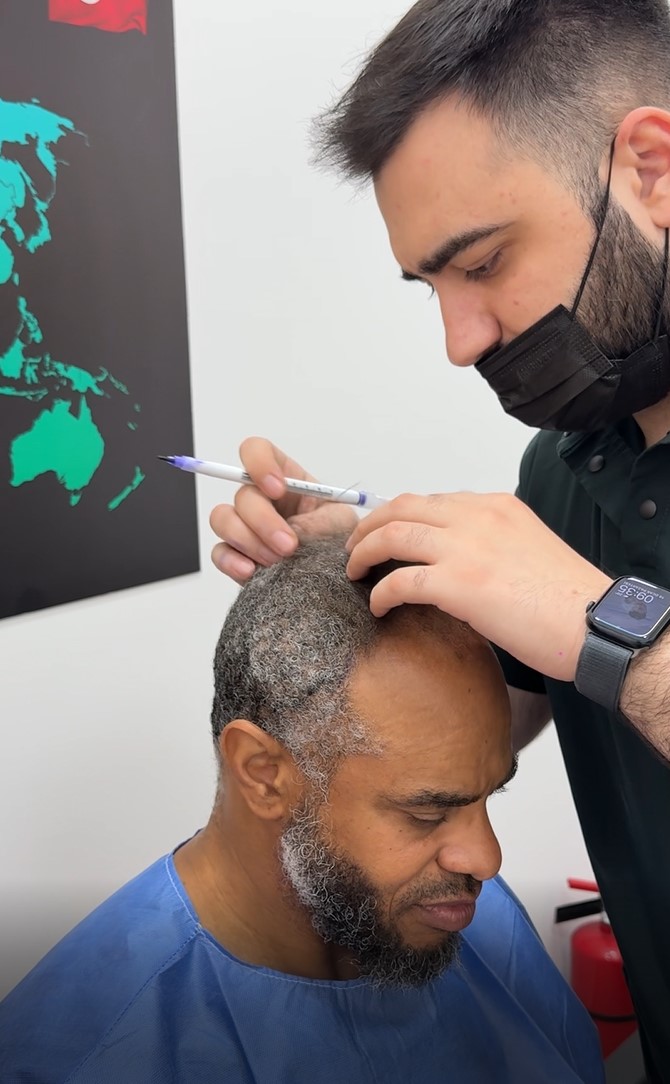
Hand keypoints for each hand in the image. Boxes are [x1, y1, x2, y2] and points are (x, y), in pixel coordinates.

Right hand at [210, 437, 358, 582]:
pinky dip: (231, 561)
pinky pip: (219, 553)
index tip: (277, 488)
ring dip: (248, 540)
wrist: (337, 575)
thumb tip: (288, 529)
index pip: (256, 451)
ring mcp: (245, 526)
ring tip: (276, 562)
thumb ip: (312, 519)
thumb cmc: (338, 539)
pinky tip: (251, 570)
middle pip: (243, 493)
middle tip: (289, 545)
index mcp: (284, 477)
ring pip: (222, 519)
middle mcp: (260, 498)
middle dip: (263, 520)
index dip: (259, 463)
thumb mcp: (338, 521)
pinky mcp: (237, 554)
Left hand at [345, 491, 611, 680]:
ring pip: (392, 535)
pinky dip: (380, 592)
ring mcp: (464, 547)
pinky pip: (399, 581)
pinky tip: (377, 606)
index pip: (431, 501)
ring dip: (364, 552)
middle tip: (355, 547)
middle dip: (369, 526)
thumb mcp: (526, 546)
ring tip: (354, 571)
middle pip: (401, 508)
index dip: (398, 515)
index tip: (384, 533)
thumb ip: (489, 542)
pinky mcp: (457, 583)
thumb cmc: (566, 597)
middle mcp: (475, 516)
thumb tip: (456, 562)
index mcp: (494, 505)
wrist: (593, 623)